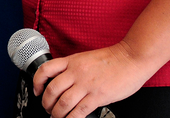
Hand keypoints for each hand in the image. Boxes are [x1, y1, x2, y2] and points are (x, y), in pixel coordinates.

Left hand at [32, 43, 150, 117]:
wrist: (131, 58)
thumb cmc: (113, 59)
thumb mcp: (87, 58)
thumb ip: (74, 68)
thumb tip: (65, 82)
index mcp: (73, 61)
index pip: (46, 70)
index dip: (37, 82)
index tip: (37, 90)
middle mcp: (76, 72)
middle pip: (52, 90)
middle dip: (46, 103)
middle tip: (48, 109)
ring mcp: (86, 84)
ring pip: (62, 103)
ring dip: (56, 114)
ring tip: (57, 117)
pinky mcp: (97, 96)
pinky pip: (78, 112)